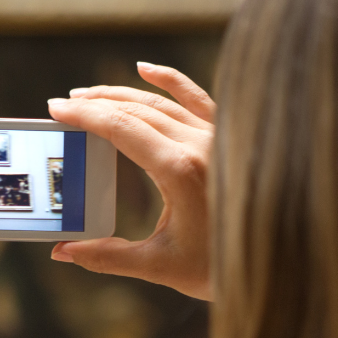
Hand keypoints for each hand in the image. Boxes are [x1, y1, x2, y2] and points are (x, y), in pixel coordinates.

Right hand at [47, 62, 214, 300]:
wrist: (280, 265)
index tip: (57, 109)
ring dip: (122, 94)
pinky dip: (172, 81)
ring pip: (162, 102)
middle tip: (63, 105)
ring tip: (88, 95)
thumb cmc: (222, 268)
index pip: (122, 128)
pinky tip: (146, 68)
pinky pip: (198, 99)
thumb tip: (62, 253)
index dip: (85, 116)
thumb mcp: (159, 266)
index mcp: (180, 170)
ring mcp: (218, 137)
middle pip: (137, 110)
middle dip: (96, 105)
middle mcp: (201, 144)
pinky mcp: (228, 139)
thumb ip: (108, 257)